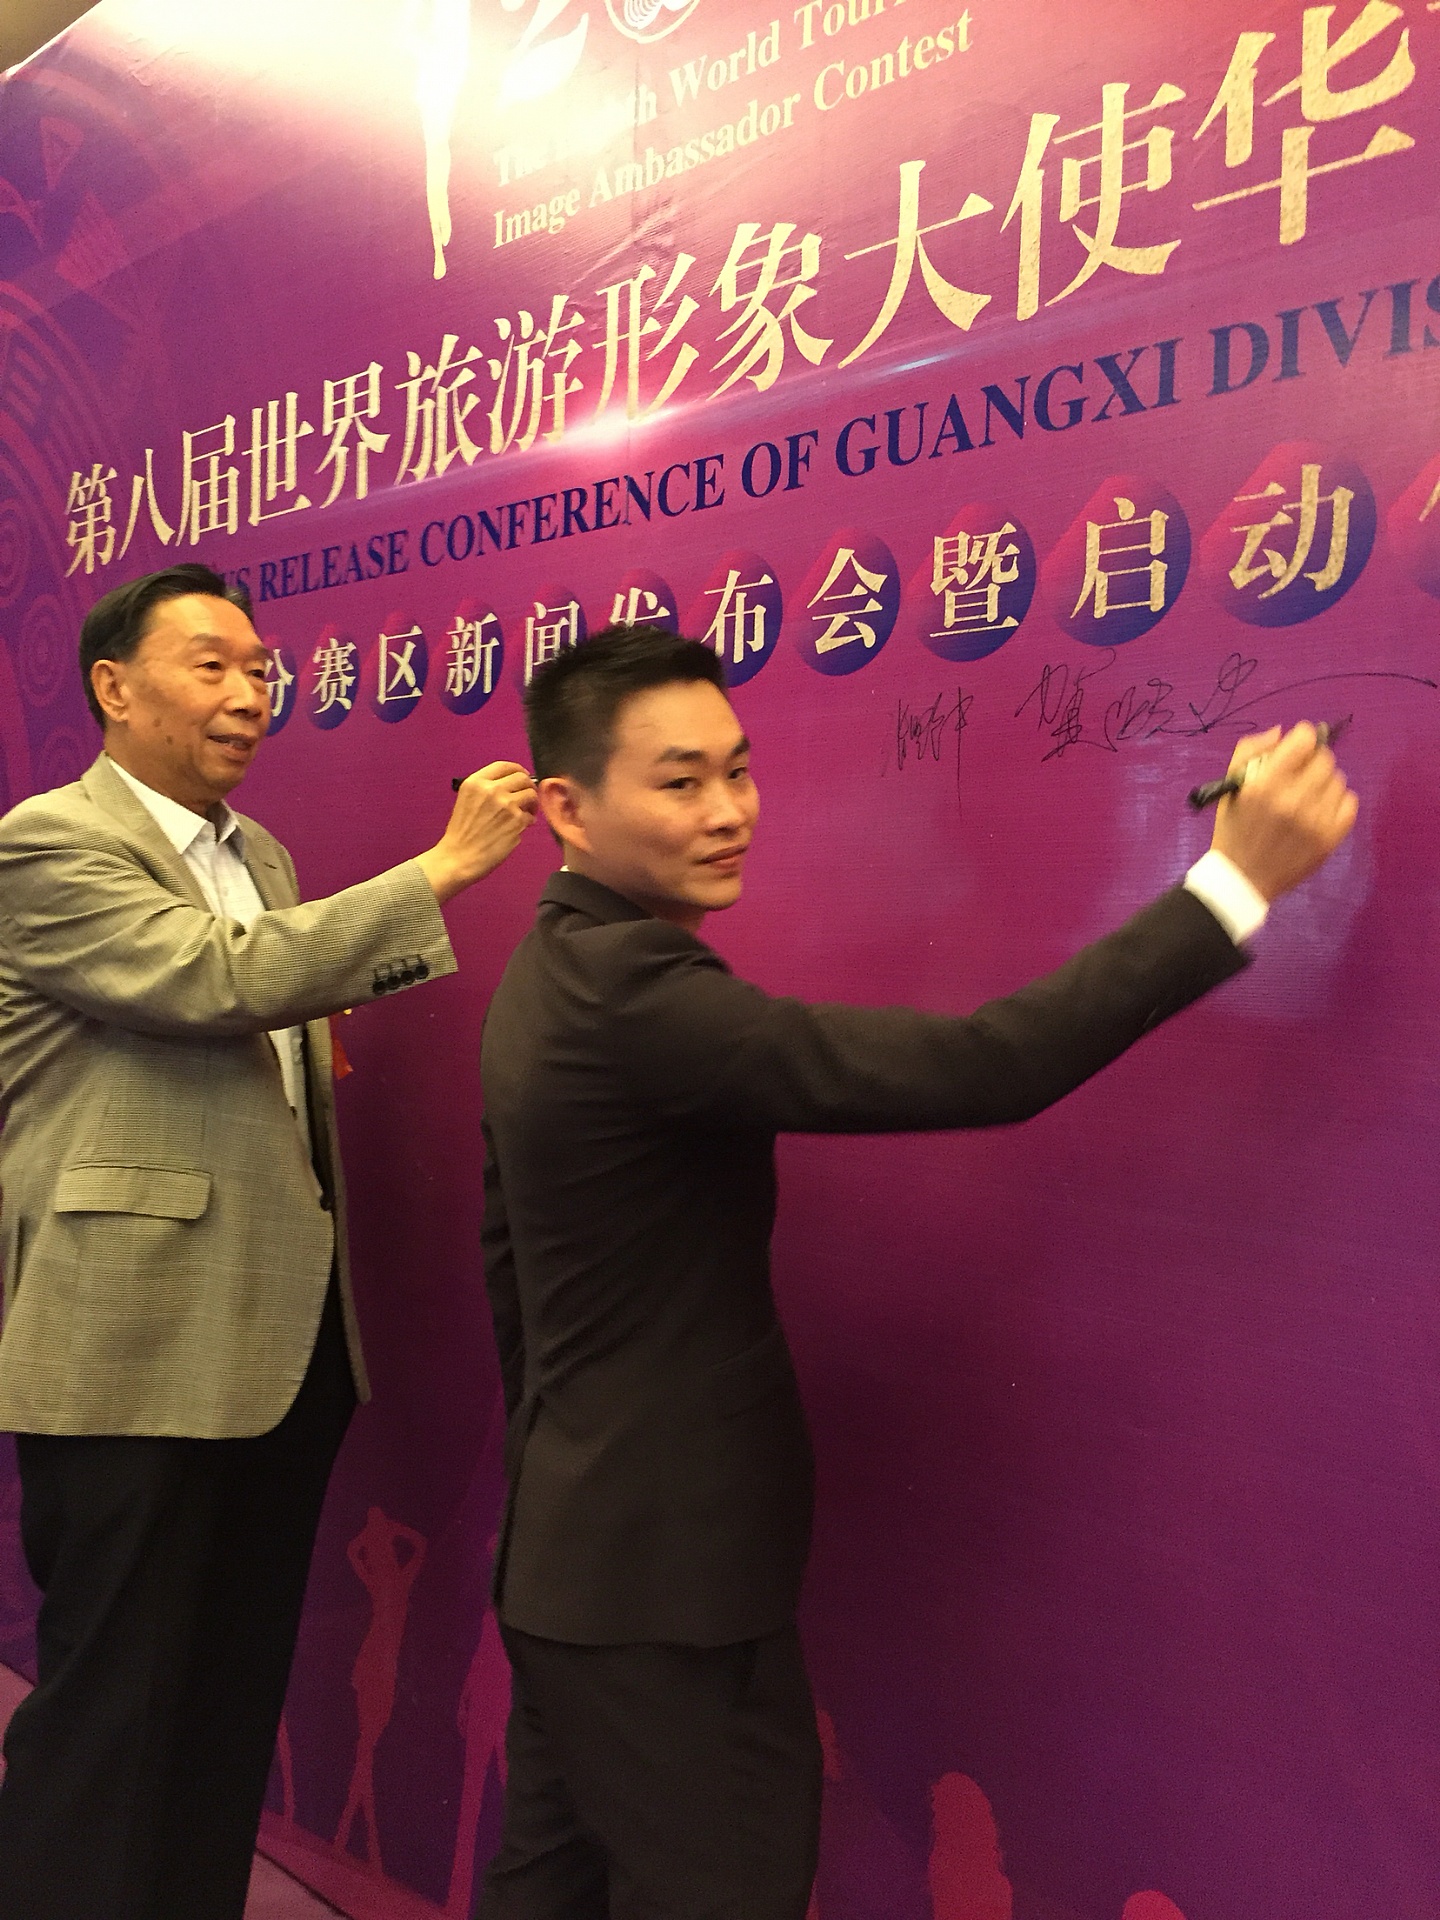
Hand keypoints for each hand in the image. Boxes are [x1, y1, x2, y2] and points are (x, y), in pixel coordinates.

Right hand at [416, 762, 537, 902]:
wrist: (458, 857)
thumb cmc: (462, 833)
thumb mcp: (467, 800)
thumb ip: (486, 790)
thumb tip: (512, 786)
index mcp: (476, 782)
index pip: (504, 766)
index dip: (517, 770)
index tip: (522, 775)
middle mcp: (491, 790)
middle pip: (522, 778)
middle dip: (528, 786)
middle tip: (527, 797)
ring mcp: (506, 804)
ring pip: (531, 795)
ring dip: (532, 804)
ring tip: (526, 813)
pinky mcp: (516, 821)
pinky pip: (531, 816)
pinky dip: (529, 821)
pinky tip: (521, 826)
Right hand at [1210, 722, 1357, 901]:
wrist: (1242, 879)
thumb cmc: (1234, 829)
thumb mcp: (1230, 786)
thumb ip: (1250, 751)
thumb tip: (1282, 732)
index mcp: (1264, 785)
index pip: (1305, 741)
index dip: (1302, 739)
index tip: (1297, 747)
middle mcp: (1292, 800)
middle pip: (1325, 759)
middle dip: (1312, 762)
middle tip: (1300, 776)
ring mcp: (1314, 821)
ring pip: (1338, 780)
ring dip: (1324, 784)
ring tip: (1307, 797)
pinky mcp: (1329, 839)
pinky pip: (1350, 804)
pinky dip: (1338, 802)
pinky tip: (1320, 810)